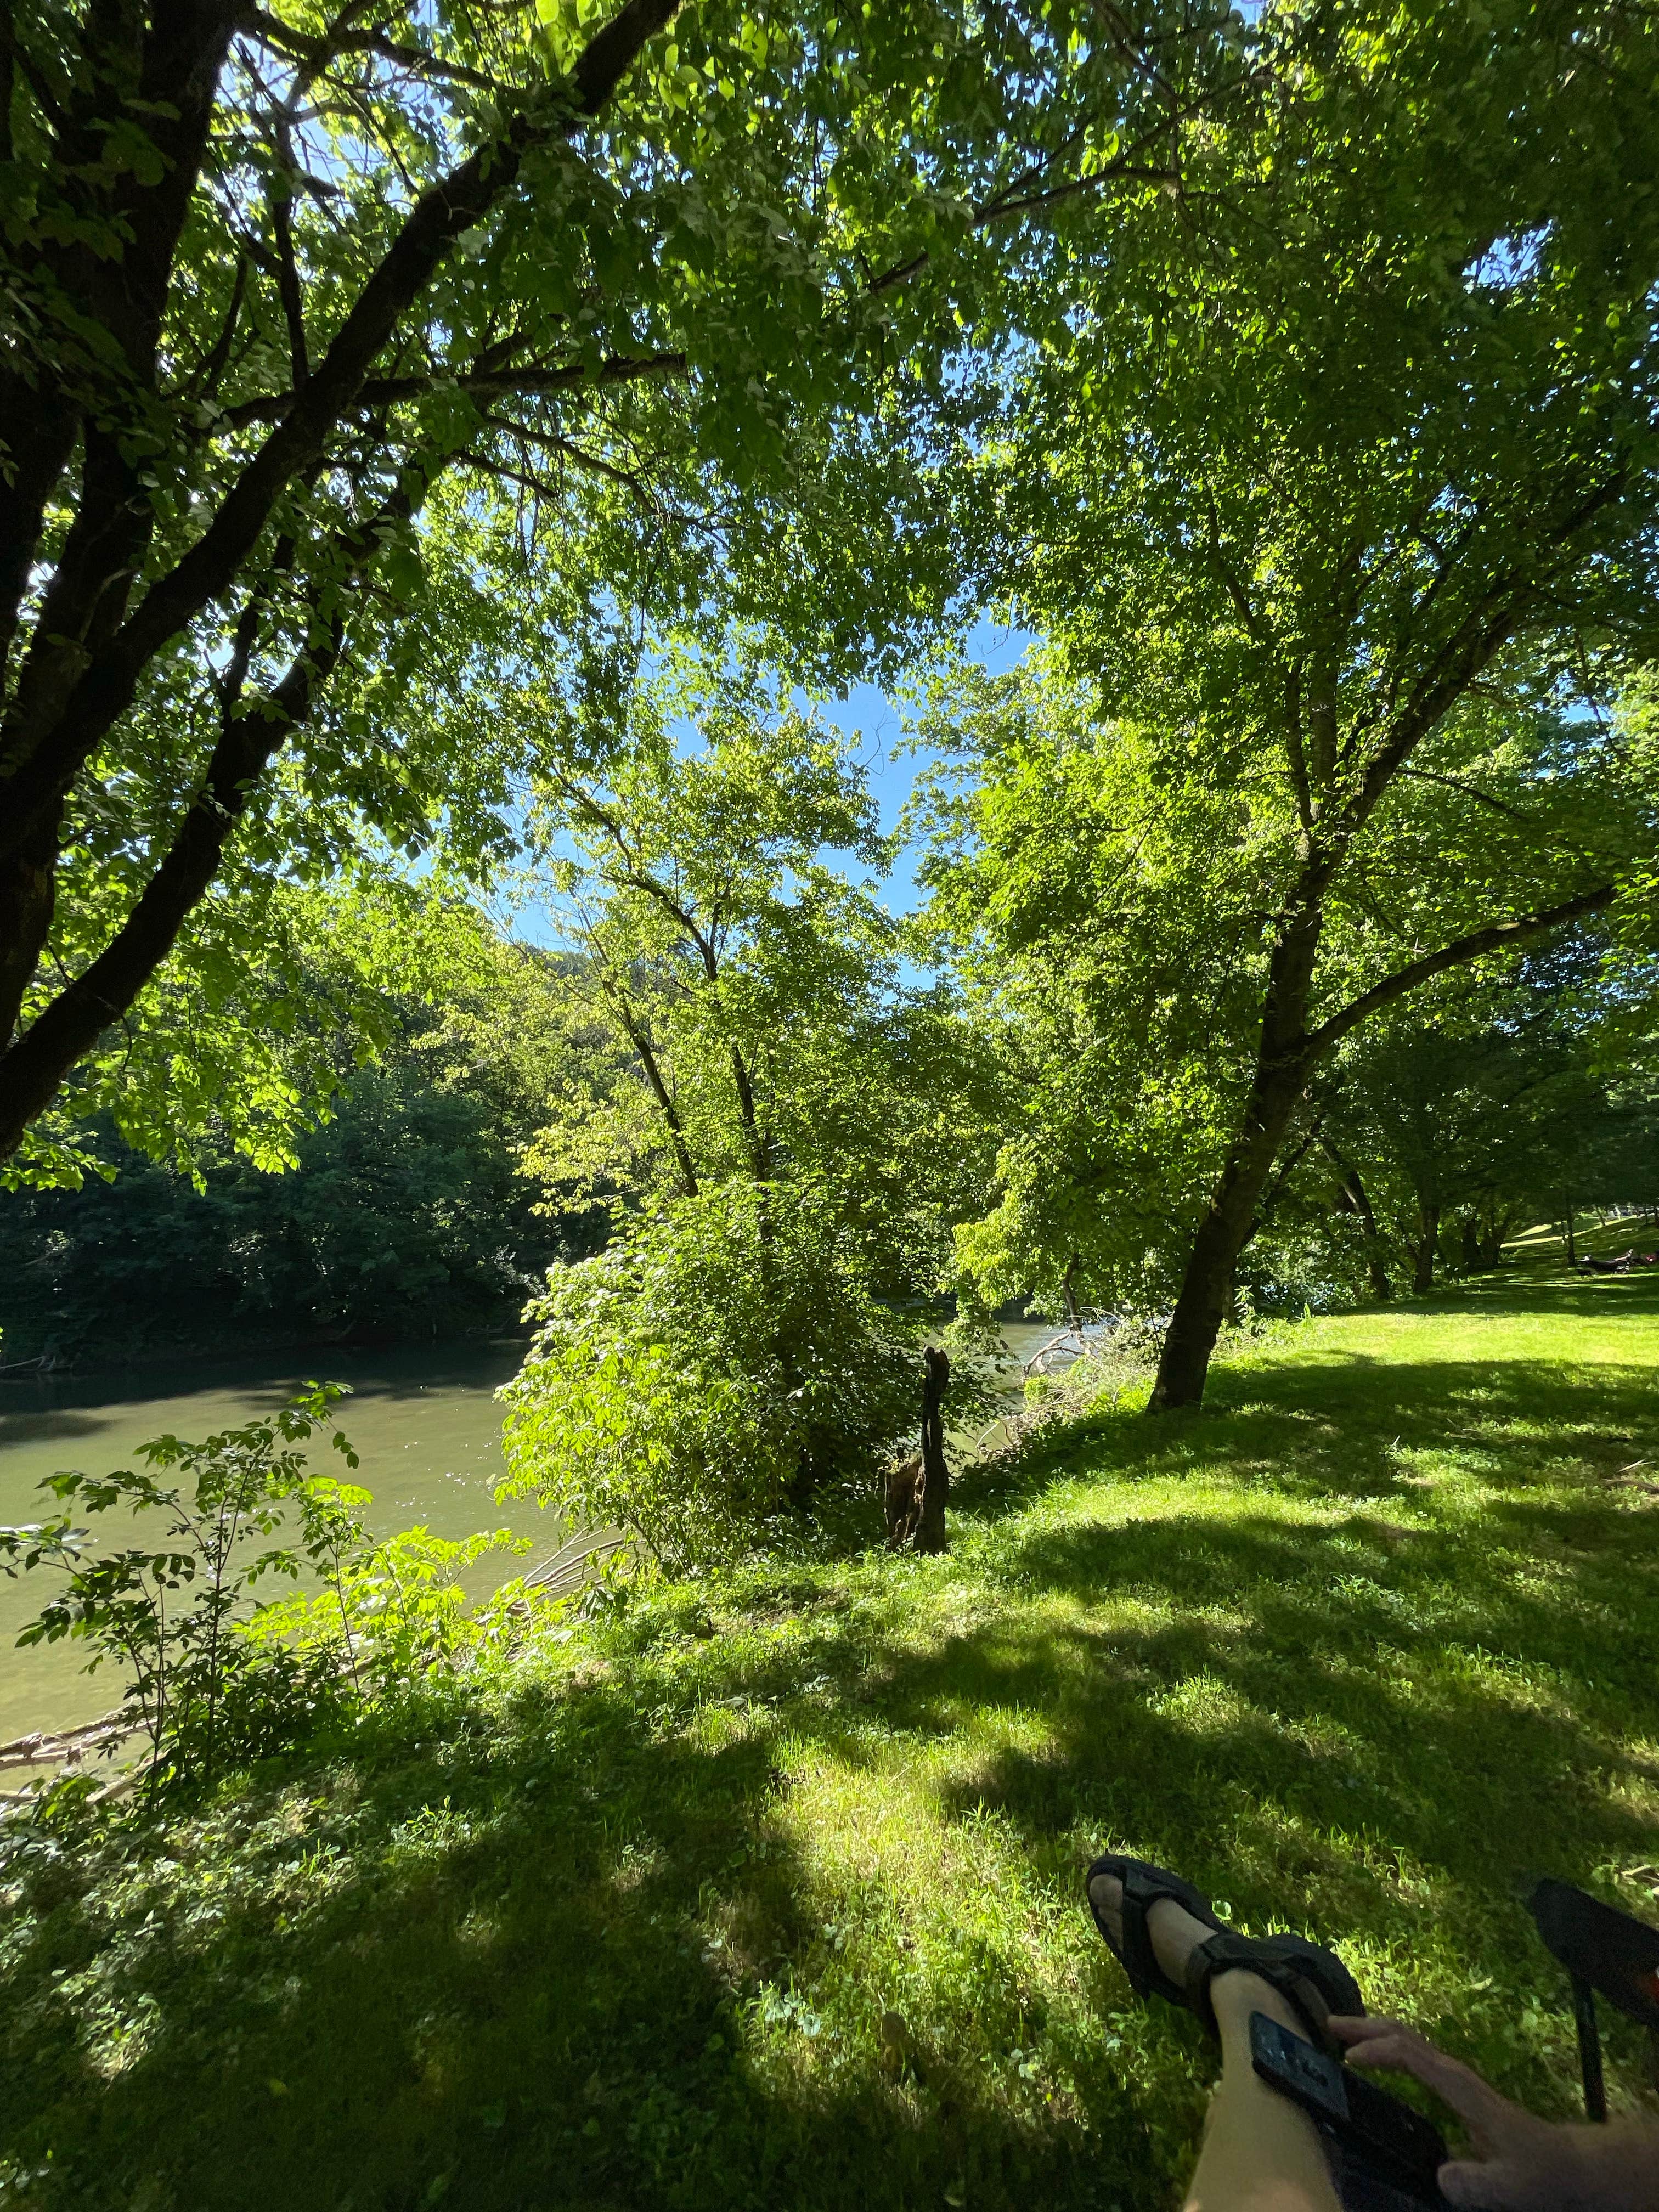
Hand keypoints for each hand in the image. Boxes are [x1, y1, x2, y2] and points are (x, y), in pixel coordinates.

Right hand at [1328, 2015, 1658, 2211]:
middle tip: (1329, 2022)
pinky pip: (1414, 2054)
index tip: (1348, 2058)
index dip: (1380, 2053)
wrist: (1564, 2162)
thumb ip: (1475, 2183)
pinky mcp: (1456, 2087)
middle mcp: (1455, 2075)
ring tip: (1341, 2030)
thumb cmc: (1536, 2170)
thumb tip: (1440, 2176)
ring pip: (1409, 2040)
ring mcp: (1456, 2078)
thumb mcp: (1507, 2185)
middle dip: (1367, 2026)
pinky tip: (1376, 2054)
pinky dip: (1388, 2045)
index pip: (1412, 2058)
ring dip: (1374, 2030)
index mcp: (1460, 2089)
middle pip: (1406, 2036)